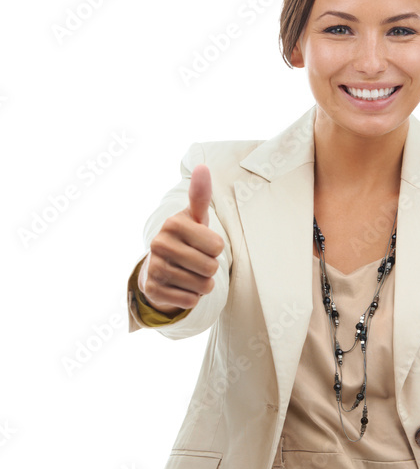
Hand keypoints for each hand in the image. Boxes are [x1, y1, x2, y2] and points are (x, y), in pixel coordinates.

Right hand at [137, 163, 224, 313]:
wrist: (159, 267)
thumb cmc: (186, 239)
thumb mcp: (195, 218)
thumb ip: (200, 196)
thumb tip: (202, 167)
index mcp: (173, 223)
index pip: (217, 246)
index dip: (216, 249)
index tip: (204, 244)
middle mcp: (159, 243)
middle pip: (210, 267)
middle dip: (211, 269)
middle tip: (198, 262)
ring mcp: (154, 267)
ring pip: (202, 286)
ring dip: (202, 284)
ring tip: (190, 274)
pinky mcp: (152, 290)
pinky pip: (190, 301)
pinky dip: (192, 297)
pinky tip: (181, 287)